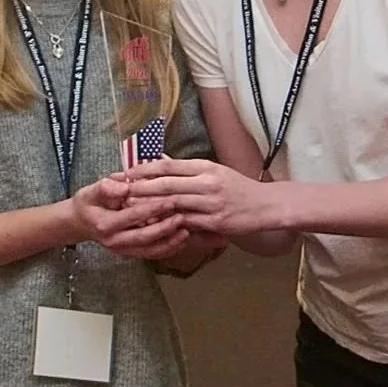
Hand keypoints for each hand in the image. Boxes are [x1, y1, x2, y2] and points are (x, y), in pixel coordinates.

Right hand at [72, 175, 187, 257]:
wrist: (80, 223)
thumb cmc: (89, 202)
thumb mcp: (92, 190)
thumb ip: (108, 187)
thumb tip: (126, 186)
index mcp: (105, 224)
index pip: (132, 216)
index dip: (152, 208)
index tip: (170, 200)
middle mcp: (114, 241)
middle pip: (144, 237)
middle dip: (165, 227)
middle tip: (182, 216)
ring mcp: (122, 251)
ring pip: (150, 250)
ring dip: (170, 242)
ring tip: (187, 231)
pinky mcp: (129, 255)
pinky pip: (151, 255)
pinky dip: (167, 249)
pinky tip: (181, 240)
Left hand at [124, 157, 283, 235]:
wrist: (266, 205)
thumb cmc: (239, 188)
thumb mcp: (215, 171)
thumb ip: (188, 169)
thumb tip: (162, 160)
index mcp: (206, 167)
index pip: (170, 165)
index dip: (145, 169)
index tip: (126, 172)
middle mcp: (208, 182)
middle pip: (167, 184)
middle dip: (141, 187)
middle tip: (120, 190)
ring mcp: (211, 203)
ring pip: (173, 204)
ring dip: (150, 207)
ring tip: (130, 209)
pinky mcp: (215, 222)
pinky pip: (186, 223)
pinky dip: (167, 224)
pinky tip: (153, 226)